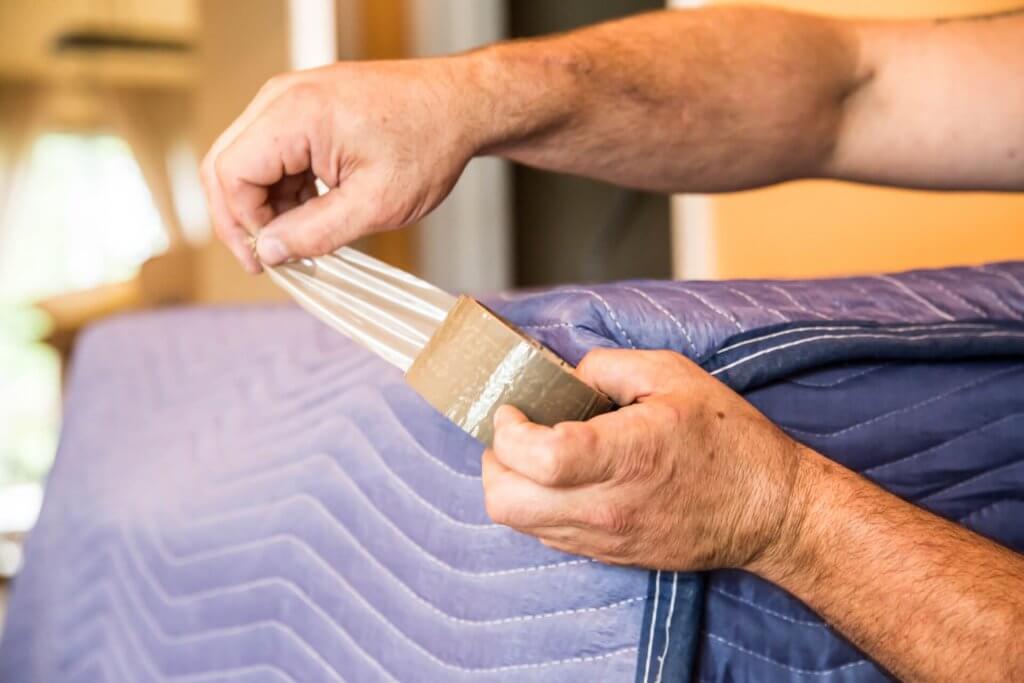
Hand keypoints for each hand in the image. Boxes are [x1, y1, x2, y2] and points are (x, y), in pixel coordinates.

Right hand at [201, 59, 483, 271]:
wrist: (462, 105)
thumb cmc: (429, 144)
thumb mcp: (376, 204)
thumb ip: (316, 232)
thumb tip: (269, 252)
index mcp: (295, 113)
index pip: (232, 175)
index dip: (243, 226)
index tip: (269, 262)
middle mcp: (283, 97)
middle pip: (227, 165)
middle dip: (243, 219)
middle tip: (269, 260)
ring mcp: (291, 98)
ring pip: (248, 160)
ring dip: (265, 205)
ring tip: (300, 240)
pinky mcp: (304, 107)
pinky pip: (272, 152)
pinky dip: (283, 188)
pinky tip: (310, 213)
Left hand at [482, 348, 809, 571]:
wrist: (770, 513)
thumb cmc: (730, 441)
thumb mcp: (673, 375)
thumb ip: (607, 367)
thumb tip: (566, 378)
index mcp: (625, 456)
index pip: (536, 457)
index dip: (508, 431)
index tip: (513, 410)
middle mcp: (606, 506)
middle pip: (507, 501)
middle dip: (495, 462)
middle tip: (513, 433)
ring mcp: (605, 538)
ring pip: (519, 525)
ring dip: (511, 485)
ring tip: (534, 454)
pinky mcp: (608, 555)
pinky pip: (546, 536)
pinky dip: (536, 506)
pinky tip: (562, 480)